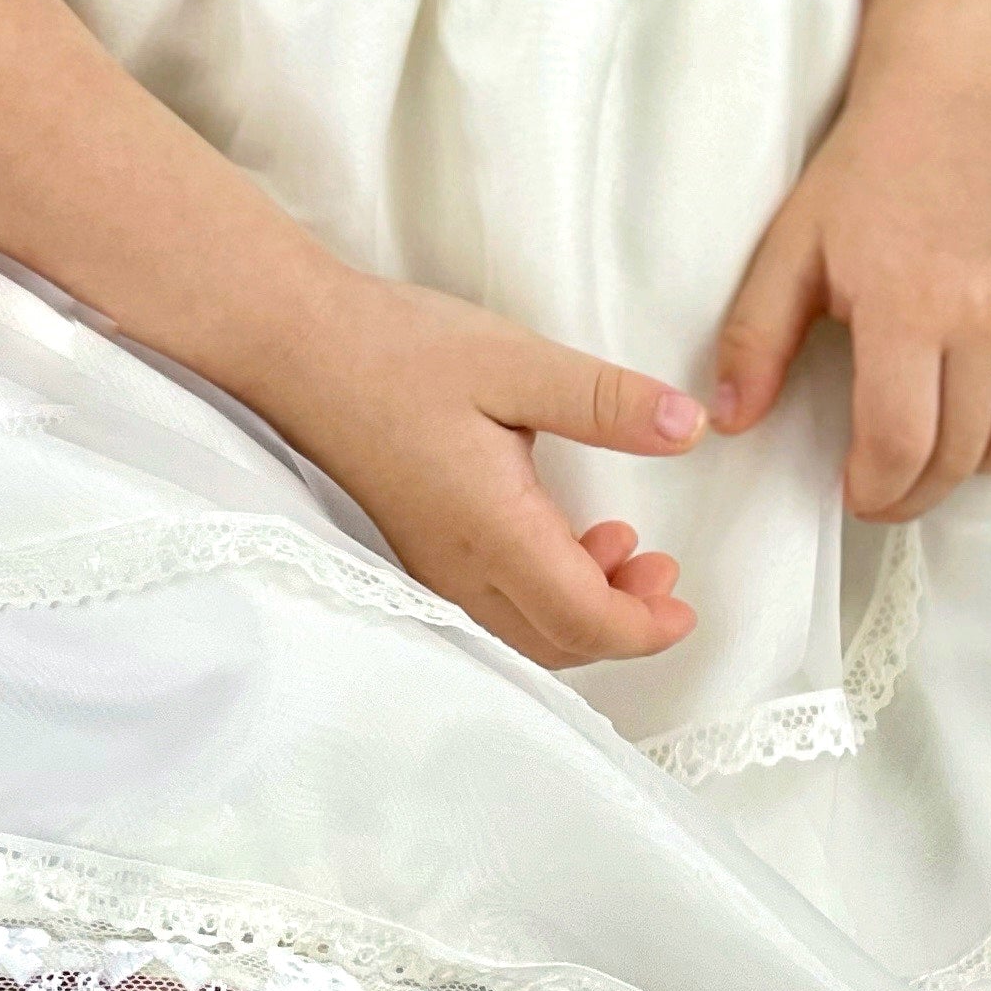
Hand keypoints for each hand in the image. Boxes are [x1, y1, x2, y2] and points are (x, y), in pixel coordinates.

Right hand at [255, 274, 704, 666]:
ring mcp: (432, 564)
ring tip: (623, 547)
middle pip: (557, 642)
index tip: (685, 607)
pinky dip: (545, 594)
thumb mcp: (519, 362)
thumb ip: (608, 402)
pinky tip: (564, 535)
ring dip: (583, 609)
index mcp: (493, 532)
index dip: (643, 628)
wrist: (300, 347)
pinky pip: (495, 604)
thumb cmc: (400, 351)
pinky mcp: (419, 546)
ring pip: (524, 630)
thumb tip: (690, 429)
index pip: (583, 620)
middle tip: (663, 570)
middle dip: (622, 623)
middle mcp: (459, 567)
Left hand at [710, 82, 990, 519]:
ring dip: (976, 458)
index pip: (900, 444)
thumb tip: (730, 421)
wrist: (959, 107)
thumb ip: (755, 337)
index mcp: (908, 303)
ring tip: (939, 431)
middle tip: (888, 477)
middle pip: (960, 456)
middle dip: (916, 486)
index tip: (856, 491)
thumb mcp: (792, 246)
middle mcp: (989, 315)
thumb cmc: (867, 178)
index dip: (876, 489)